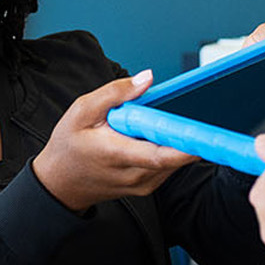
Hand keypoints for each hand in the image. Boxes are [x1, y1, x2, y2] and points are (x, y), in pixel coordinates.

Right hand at [33, 71, 199, 211]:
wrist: (59, 183)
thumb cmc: (68, 146)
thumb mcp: (82, 110)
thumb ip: (115, 93)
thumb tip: (147, 77)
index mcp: (117, 154)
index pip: (161, 154)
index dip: (186, 143)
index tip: (205, 127)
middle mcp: (134, 175)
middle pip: (175, 155)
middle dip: (187, 132)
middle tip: (198, 110)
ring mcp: (143, 184)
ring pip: (175, 161)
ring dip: (178, 139)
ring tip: (172, 119)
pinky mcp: (147, 186)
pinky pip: (168, 166)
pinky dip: (170, 148)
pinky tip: (160, 133)